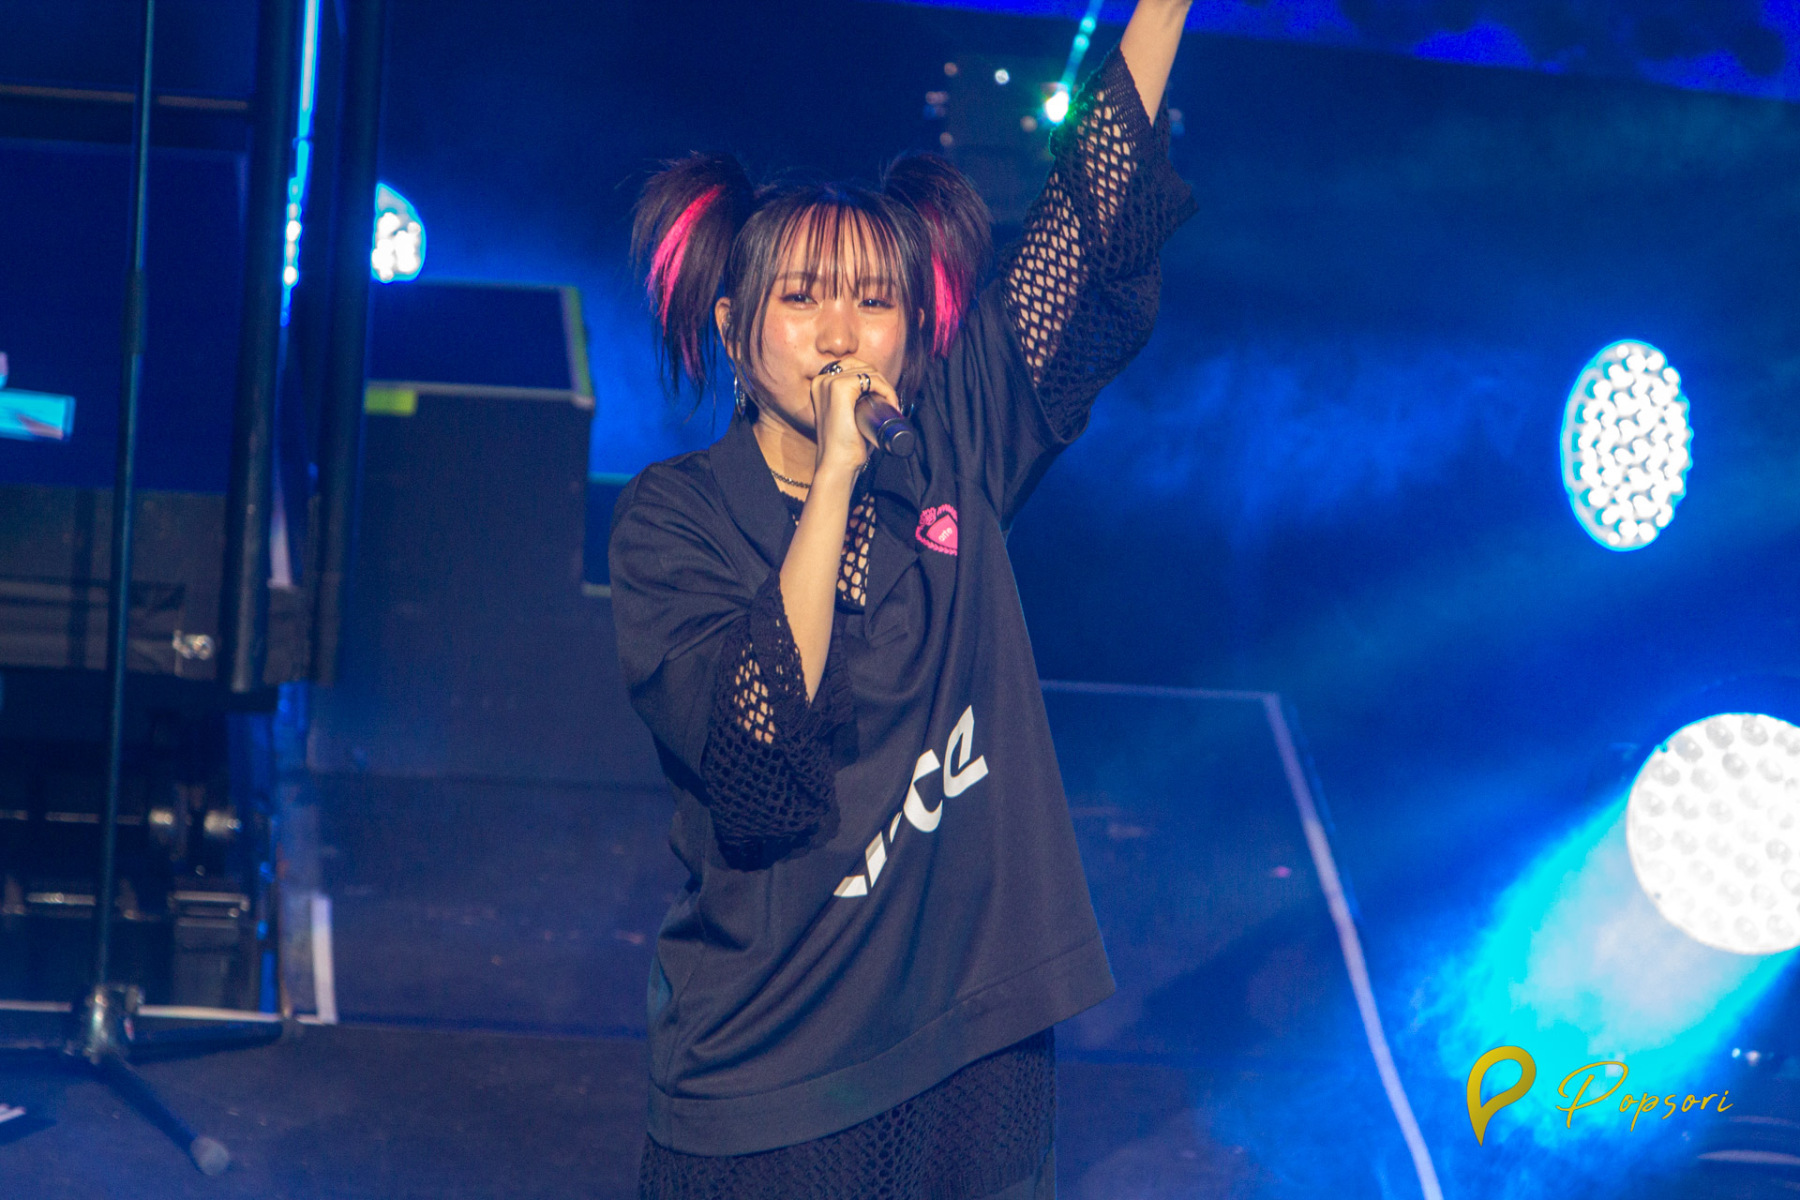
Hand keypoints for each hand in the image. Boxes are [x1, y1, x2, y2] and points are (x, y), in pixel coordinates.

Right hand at [809, 356, 897, 481]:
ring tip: (892, 407)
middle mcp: (821, 380)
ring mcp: (829, 382)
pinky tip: (890, 403)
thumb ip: (854, 406)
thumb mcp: (846, 418)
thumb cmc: (844, 445)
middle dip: (881, 382)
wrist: (837, 463)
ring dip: (886, 387)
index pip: (853, 368)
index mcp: (820, 384)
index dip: (873, 380)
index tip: (886, 401)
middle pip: (861, 367)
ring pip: (868, 372)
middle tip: (891, 405)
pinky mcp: (839, 388)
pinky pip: (871, 379)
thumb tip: (879, 399)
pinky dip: (886, 389)